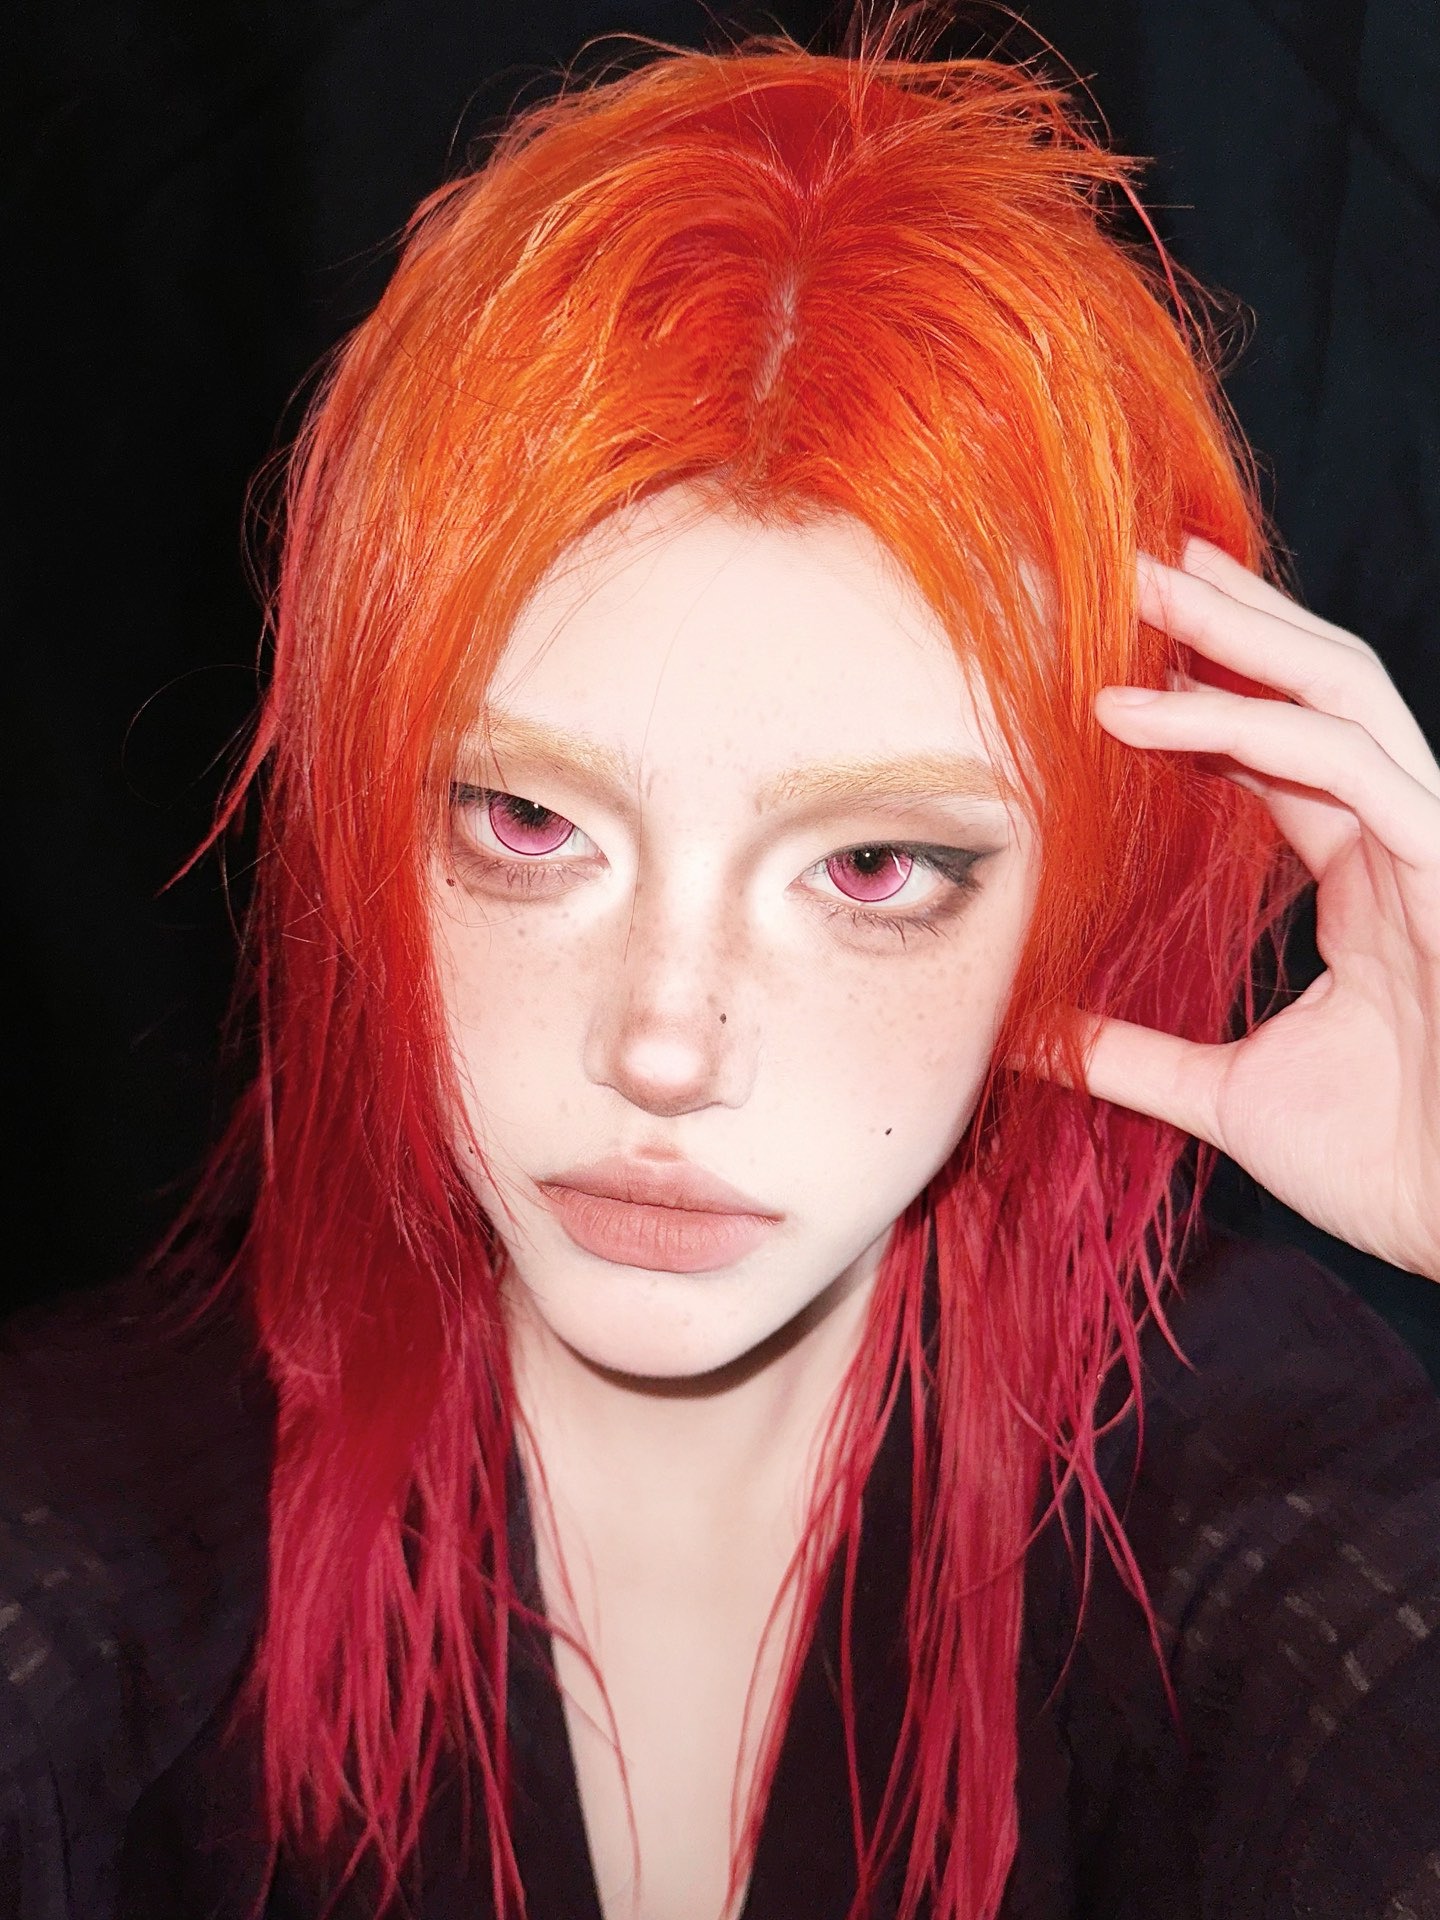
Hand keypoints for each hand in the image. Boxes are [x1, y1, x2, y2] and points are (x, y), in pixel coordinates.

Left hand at [1061, 537, 1439, 1282]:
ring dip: (1231, 629)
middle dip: (1223, 617)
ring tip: (1127, 586)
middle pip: (1315, 686)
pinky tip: (1136, 716)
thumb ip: (1133, 1056)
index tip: (1107, 655)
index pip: (1283, 750)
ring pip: (1339, 690)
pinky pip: (1344, 763)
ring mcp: (1435, 844)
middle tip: (1120, 561)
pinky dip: (1239, 726)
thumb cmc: (1392, 1171)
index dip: (1202, 693)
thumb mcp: (1229, 1095)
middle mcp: (1404, 840)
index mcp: (1368, 880)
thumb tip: (1026, 1037)